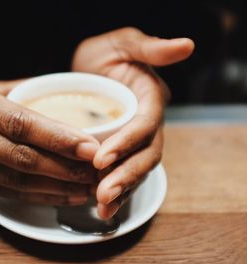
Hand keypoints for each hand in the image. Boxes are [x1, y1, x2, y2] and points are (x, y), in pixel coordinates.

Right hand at [0, 77, 99, 204]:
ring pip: (16, 181)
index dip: (56, 136)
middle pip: (19, 156)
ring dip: (56, 187)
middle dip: (63, 166)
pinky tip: (63, 196)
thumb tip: (59, 92)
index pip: (18, 121)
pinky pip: (6, 194)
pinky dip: (38, 197)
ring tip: (88, 186)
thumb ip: (16, 90)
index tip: (89, 145)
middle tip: (97, 169)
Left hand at [72, 27, 193, 217]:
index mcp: (150, 99)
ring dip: (122, 190)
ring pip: (137, 169)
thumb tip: (186, 46)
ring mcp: (137, 140)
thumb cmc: (105, 54)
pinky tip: (103, 207)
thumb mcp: (124, 44)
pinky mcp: (123, 151)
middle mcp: (148, 124)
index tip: (101, 158)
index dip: (127, 142)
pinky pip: (124, 173)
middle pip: (145, 155)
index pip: (144, 125)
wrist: (89, 69)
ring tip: (103, 207)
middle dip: (126, 175)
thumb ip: (149, 48)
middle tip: (103, 194)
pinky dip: (117, 191)